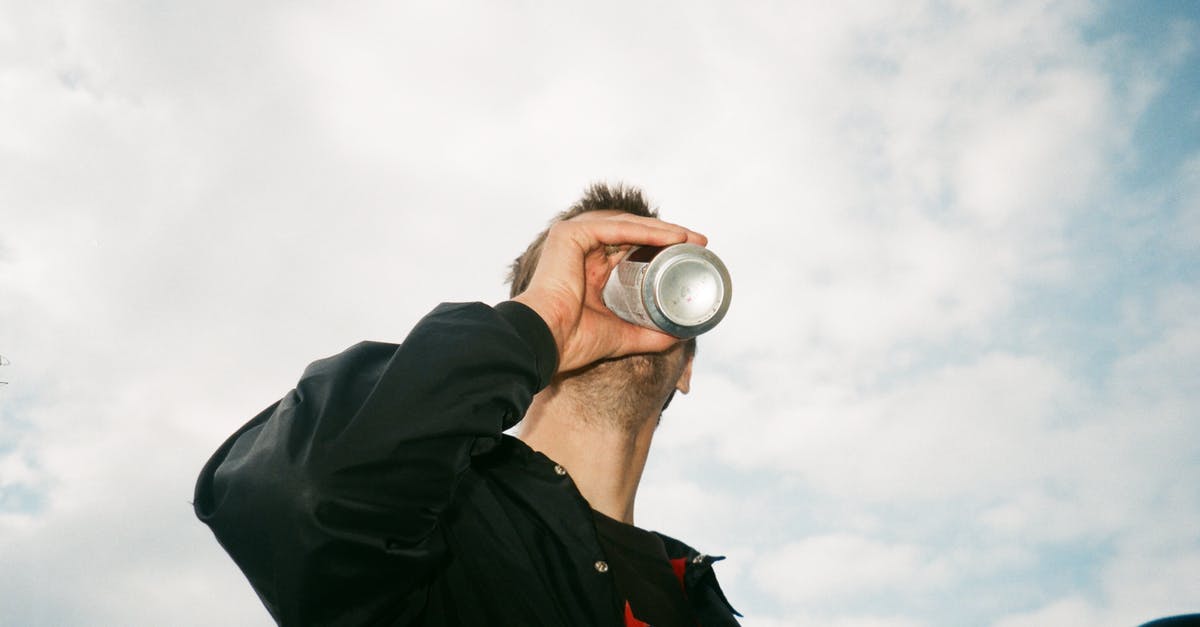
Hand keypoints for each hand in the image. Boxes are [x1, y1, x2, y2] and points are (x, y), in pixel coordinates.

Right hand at [511, 213, 706, 372]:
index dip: (662, 249)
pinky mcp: (569, 234)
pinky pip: (616, 227)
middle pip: (633, 234)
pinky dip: (645, 231)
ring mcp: (574, 238)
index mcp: (589, 269)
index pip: (632, 249)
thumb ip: (646, 334)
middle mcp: (582, 250)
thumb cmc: (572, 341)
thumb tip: (678, 337)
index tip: (691, 255)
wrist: (545, 341)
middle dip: (669, 236)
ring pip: (628, 226)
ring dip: (663, 230)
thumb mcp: (620, 336)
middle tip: (699, 243)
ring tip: (691, 239)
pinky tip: (670, 237)